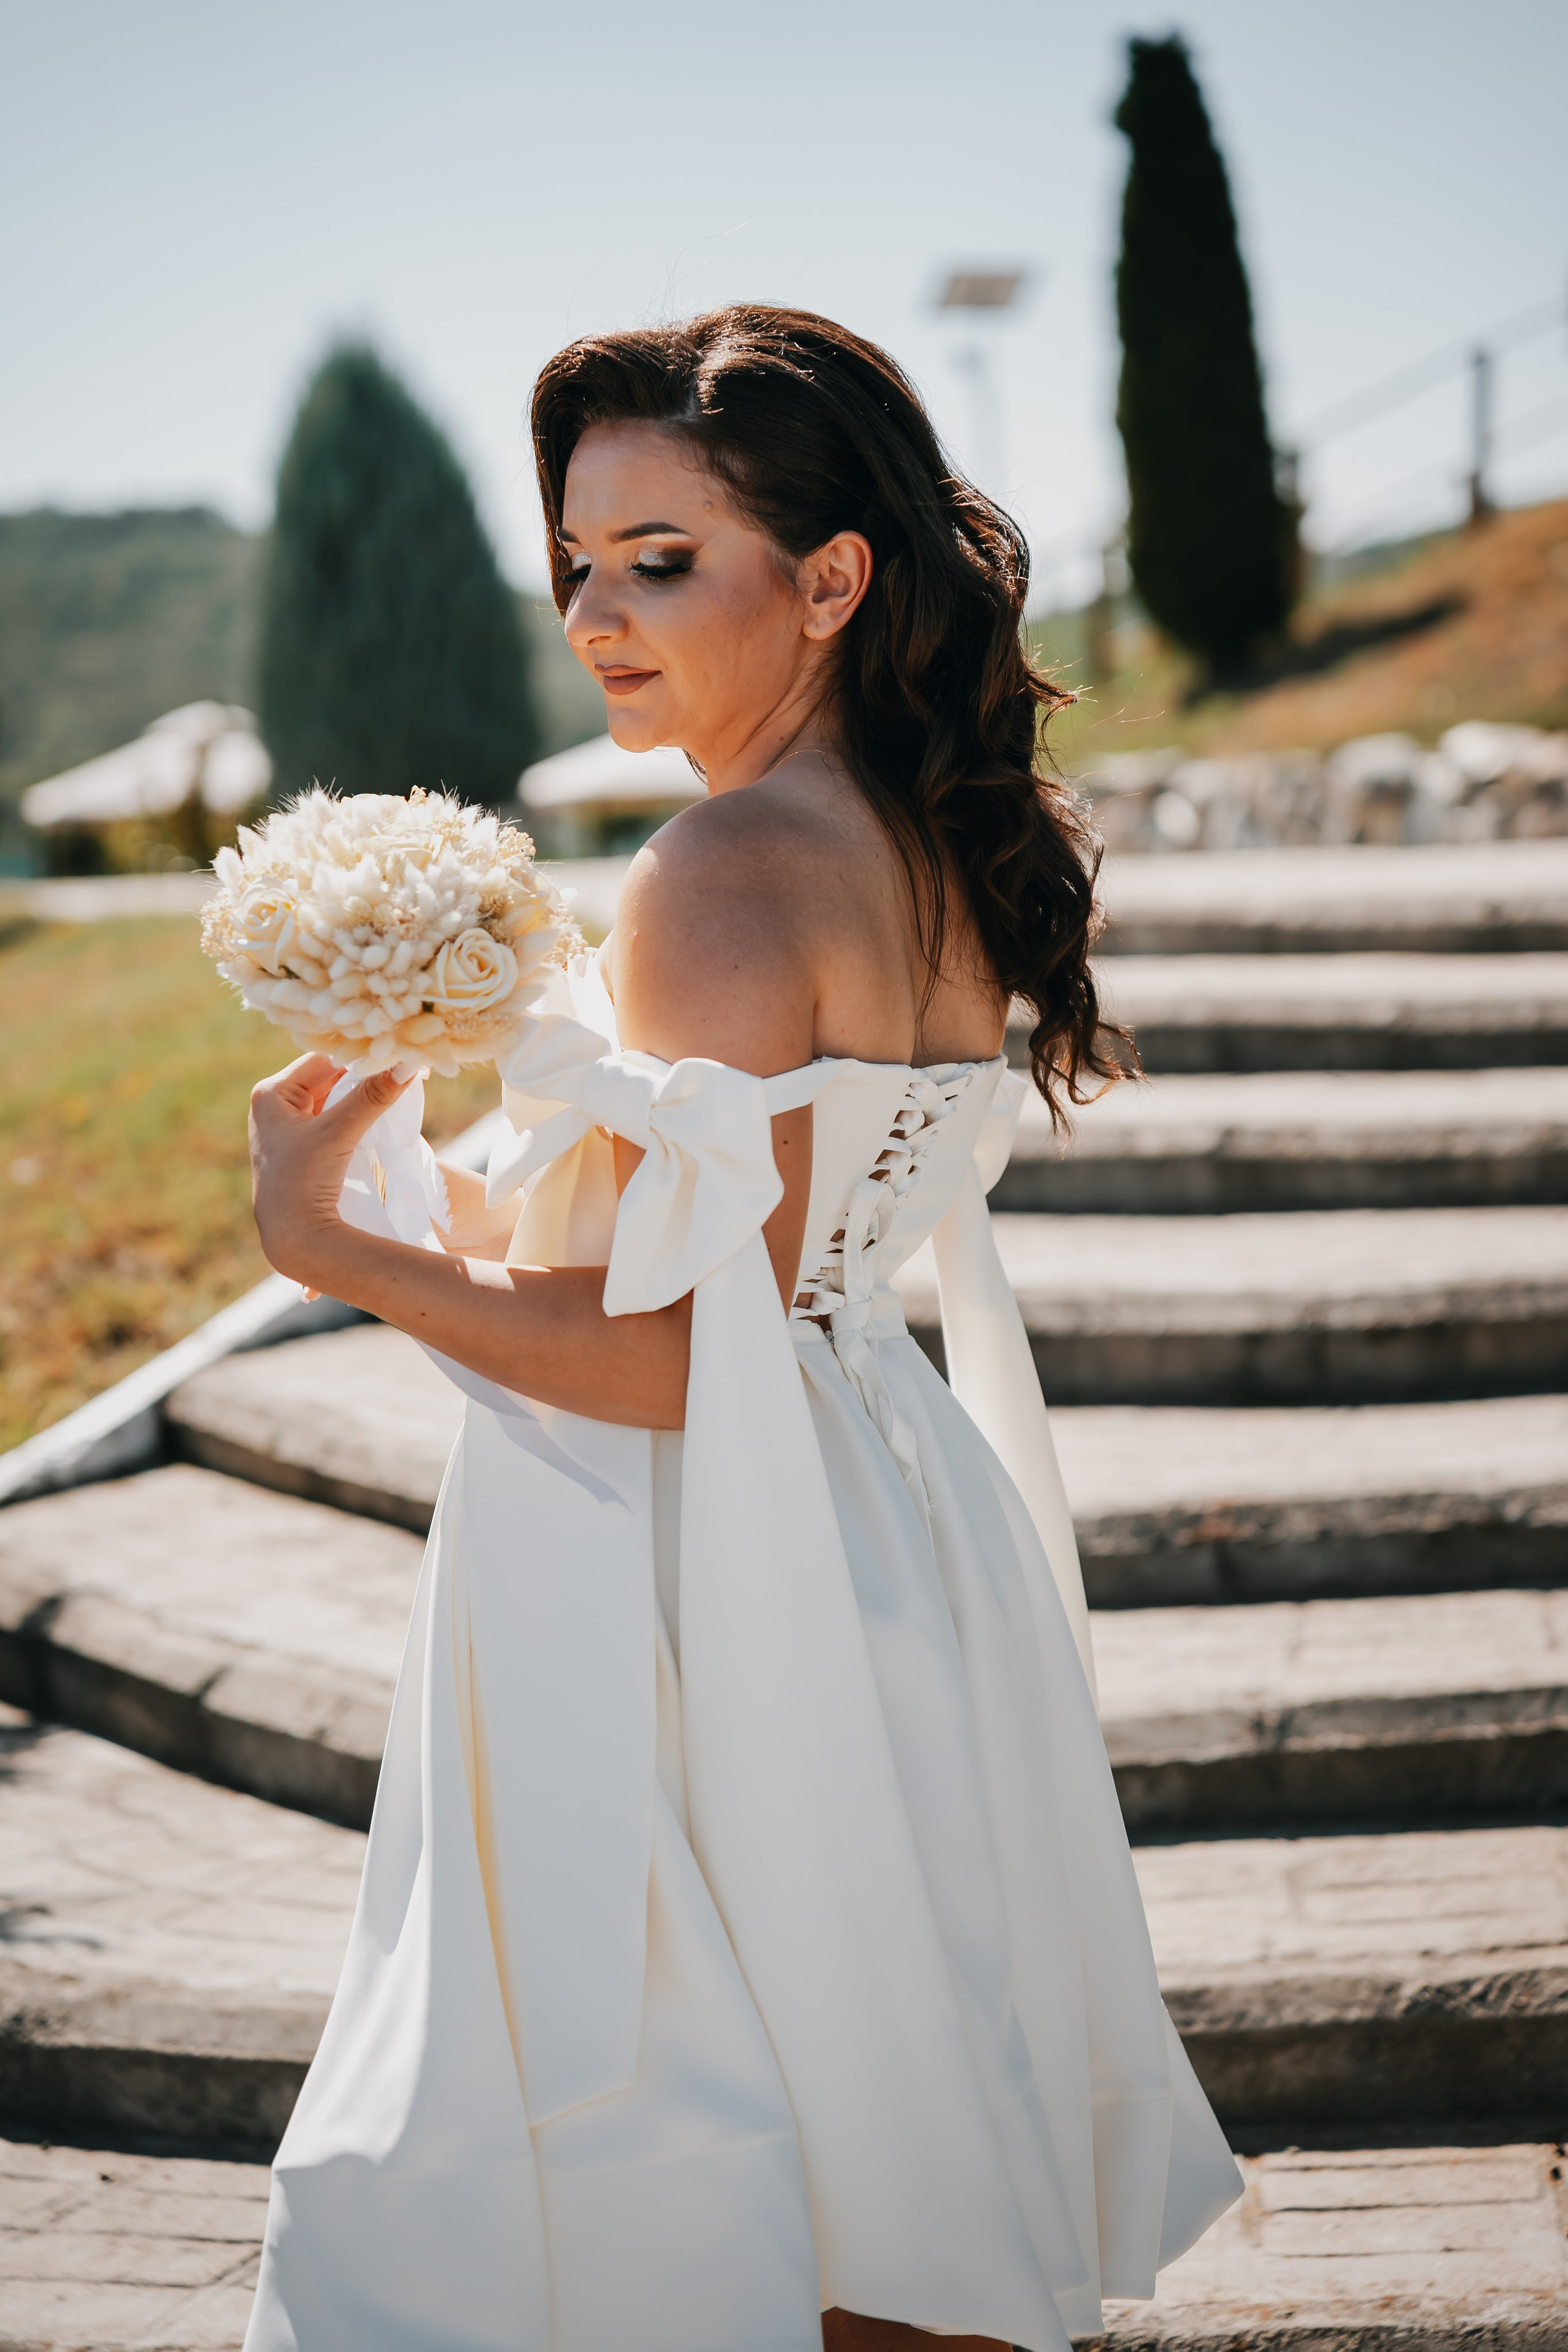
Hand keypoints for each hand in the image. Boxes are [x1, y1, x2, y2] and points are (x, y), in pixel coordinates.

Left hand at [248, 1054, 410, 1289]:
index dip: (360, 1058)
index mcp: (271, 1093)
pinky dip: (354, 1113)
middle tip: (401, 1072)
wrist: (293, 1237)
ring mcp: (286, 1126)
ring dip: (361, 1095)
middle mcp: (273, 1104)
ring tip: (394, 1088)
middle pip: (329, 1076)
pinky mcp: (300, 1145)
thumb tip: (408, 1063)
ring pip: (333, 1096)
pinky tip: (378, 1113)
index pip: (324, 1058)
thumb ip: (373, 1096)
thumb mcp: (339, 1133)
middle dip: (363, 1076)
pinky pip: (332, 1117)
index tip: (395, 1056)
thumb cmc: (305, 1182)